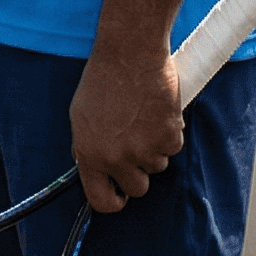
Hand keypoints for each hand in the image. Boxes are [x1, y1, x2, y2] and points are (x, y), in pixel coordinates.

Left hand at [68, 42, 184, 213]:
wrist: (130, 53)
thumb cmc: (104, 79)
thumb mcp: (81, 117)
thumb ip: (88, 147)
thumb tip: (95, 166)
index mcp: (90, 155)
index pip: (101, 200)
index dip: (113, 202)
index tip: (120, 196)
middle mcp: (116, 158)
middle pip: (137, 188)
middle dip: (139, 171)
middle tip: (137, 146)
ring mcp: (144, 149)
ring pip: (157, 166)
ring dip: (154, 148)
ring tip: (143, 118)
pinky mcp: (168, 136)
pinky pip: (173, 147)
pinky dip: (169, 132)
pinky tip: (157, 111)